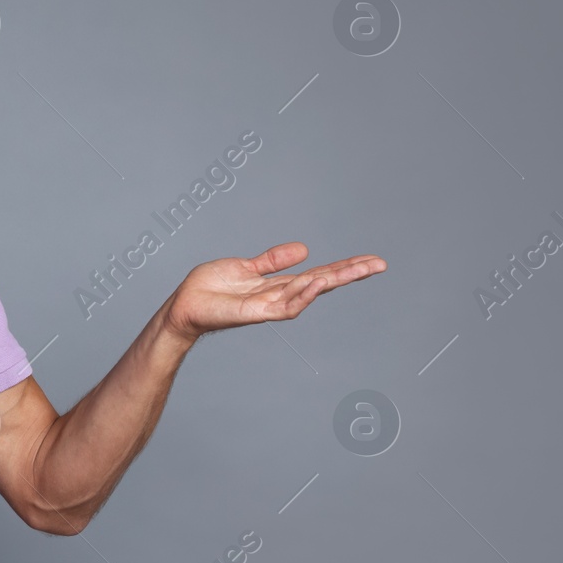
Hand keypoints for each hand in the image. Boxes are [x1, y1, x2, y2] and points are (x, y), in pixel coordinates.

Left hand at [164, 242, 385, 341]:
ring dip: (331, 280)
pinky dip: (302, 294)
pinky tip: (317, 282)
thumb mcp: (245, 266)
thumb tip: (305, 249)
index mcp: (277, 284)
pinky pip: (285, 306)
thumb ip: (273, 260)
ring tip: (355, 269)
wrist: (183, 306)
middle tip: (380, 264)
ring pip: (309, 294)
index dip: (343, 266)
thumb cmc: (210, 288)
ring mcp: (269, 306)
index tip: (370, 259)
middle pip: (321, 283)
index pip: (317, 273)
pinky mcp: (255, 313)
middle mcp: (278, 296)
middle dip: (350, 274)